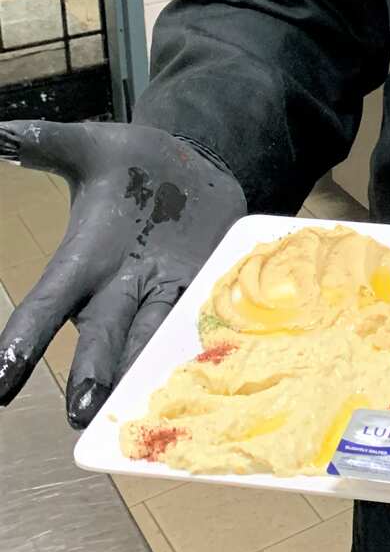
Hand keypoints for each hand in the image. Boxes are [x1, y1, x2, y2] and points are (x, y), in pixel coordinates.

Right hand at [0, 120, 244, 427]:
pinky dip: (201, 339)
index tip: (0, 382)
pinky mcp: (207, 282)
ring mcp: (166, 289)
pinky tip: (206, 368)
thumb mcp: (89, 147)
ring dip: (143, 368)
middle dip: (92, 369)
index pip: (45, 304)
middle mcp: (120, 286)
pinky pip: (203, 315)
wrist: (199, 161)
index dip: (22, 341)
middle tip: (81, 408)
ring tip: (137, 403)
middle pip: (101, 334)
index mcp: (84, 258)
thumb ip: (45, 143)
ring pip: (150, 337)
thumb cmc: (133, 163)